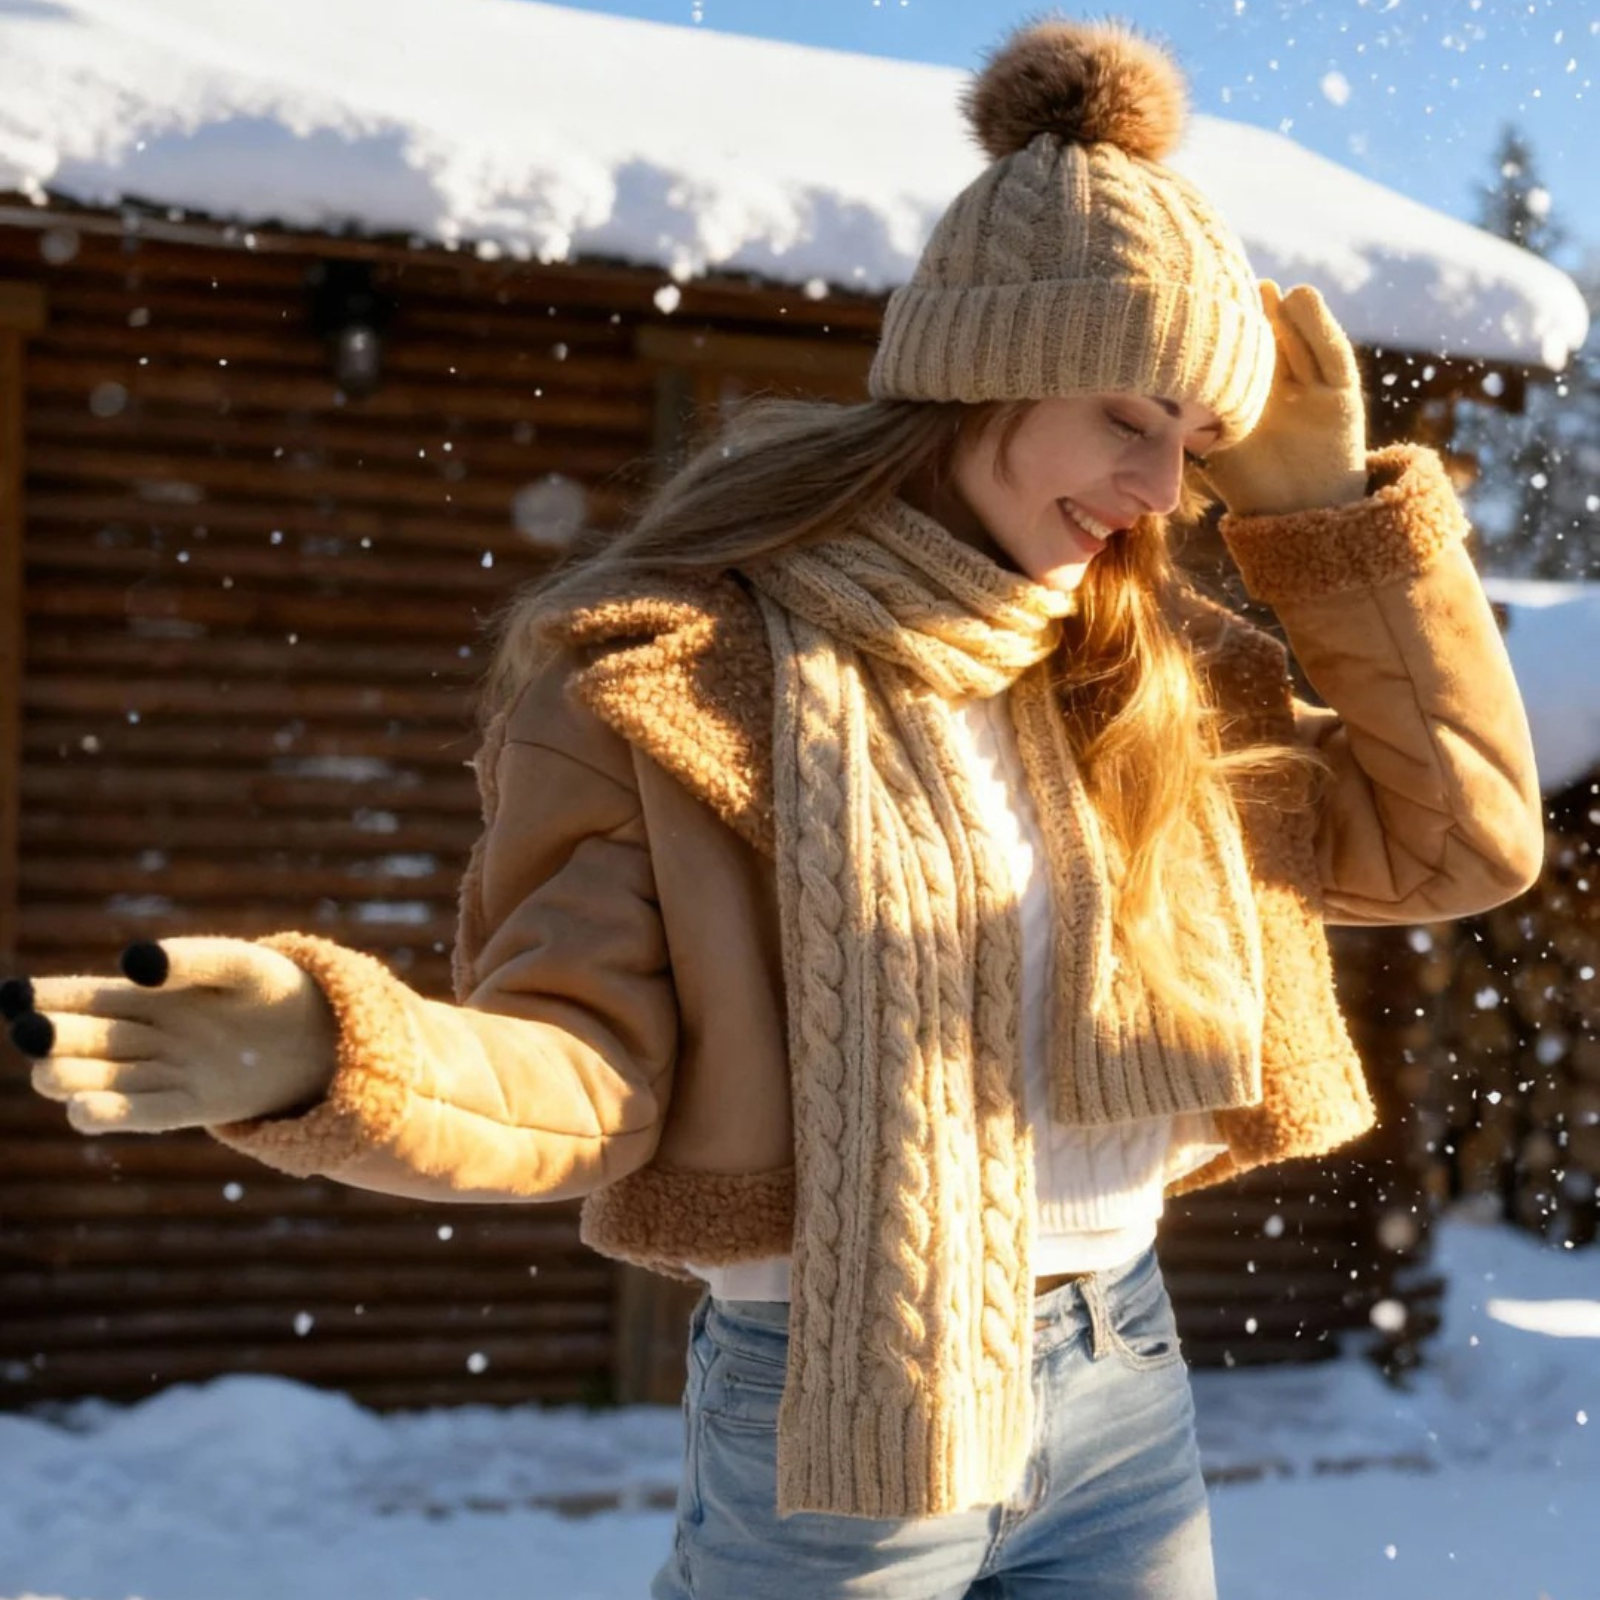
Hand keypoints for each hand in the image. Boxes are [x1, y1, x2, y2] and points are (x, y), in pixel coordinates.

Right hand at [5, 938, 338, 1133]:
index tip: (13, 997)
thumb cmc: (273, 988)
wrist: (321, 1034)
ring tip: (51, 1074)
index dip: (48, 997)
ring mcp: (166, 1074)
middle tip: (32, 1034)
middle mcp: (147, 1037)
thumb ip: (191, 961)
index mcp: (148, 995)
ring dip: (77, 1079)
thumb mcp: (238, 965)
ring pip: (107, 1079)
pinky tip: (84, 1112)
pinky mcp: (193, 1107)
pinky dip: (118, 1112)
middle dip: (57, 1038)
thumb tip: (136, 964)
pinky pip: (147, 1112)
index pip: (86, 997)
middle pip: (88, 1040)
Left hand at [1200, 281, 1367, 517]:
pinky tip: (1300, 295)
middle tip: (1226, 282)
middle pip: (1264, 338)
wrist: (1302, 517)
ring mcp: (1309, 385)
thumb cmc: (1251, 486)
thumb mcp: (1216, 447)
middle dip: (1248, 311)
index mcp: (1246, 392)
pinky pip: (1331, 354)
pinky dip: (1318, 325)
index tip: (1196, 299)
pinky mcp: (1341, 392)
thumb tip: (1142, 400)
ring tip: (1263, 285)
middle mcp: (1277, 383)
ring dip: (1280, 308)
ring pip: (1295, 338)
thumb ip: (1192, 420)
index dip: (1220, 328)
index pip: (1234, 352)